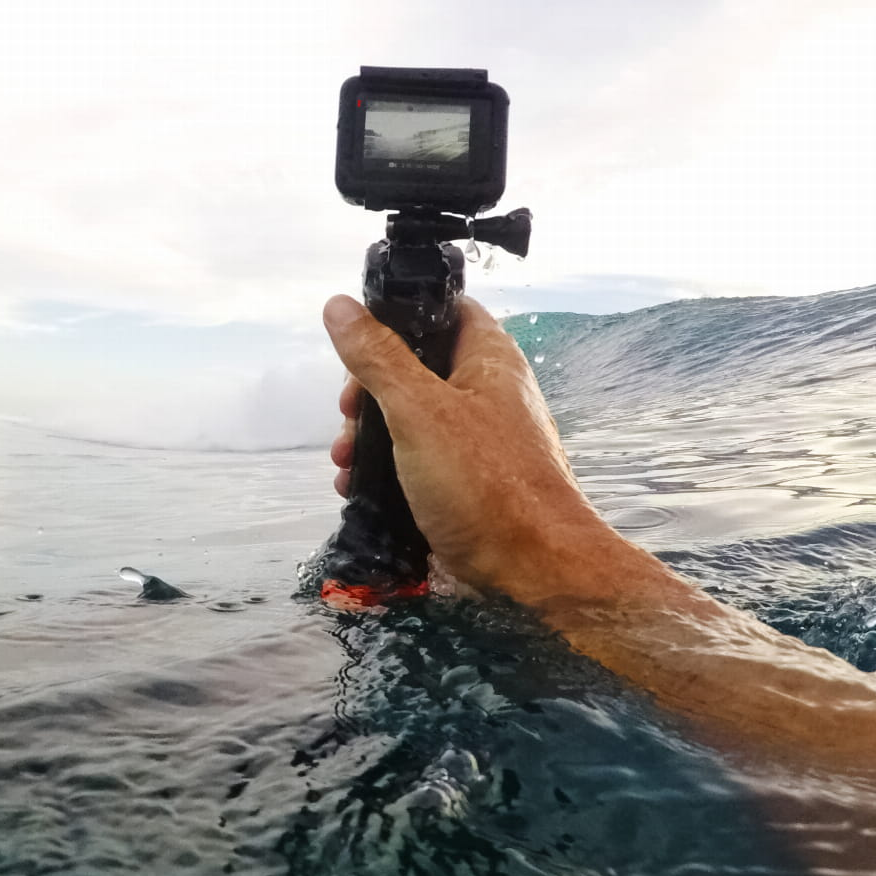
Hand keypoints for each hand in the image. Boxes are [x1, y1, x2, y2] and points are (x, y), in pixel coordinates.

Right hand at [323, 293, 613, 602]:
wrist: (535, 569)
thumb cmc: (484, 483)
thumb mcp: (418, 412)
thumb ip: (377, 358)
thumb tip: (340, 306)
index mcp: (488, 358)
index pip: (443, 309)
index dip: (398, 317)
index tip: (359, 343)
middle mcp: (488, 391)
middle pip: (417, 366)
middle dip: (369, 390)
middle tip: (348, 415)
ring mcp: (481, 437)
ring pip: (412, 416)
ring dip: (370, 434)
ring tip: (345, 461)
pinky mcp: (470, 479)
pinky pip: (420, 458)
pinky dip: (387, 467)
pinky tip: (359, 487)